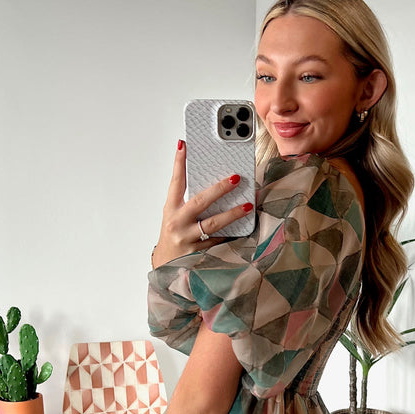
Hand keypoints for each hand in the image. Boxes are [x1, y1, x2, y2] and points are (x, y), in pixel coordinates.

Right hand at [152, 141, 253, 266]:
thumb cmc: (174, 237)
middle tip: (235, 178)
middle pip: (200, 202)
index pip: (176, 182)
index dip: (179, 163)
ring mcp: (189, 239)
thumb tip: (212, 182)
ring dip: (232, 214)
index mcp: (171, 210)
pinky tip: (245, 227)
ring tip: (248, 206)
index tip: (184, 146)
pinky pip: (220, 240)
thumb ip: (188, 201)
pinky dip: (232, 233)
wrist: (167, 268)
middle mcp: (178, 223)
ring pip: (213, 224)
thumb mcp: (175, 216)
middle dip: (219, 189)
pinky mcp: (200, 253)